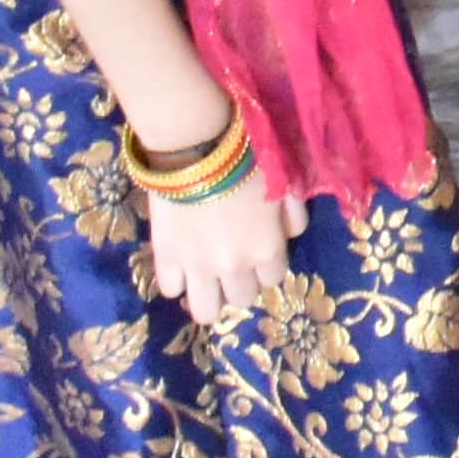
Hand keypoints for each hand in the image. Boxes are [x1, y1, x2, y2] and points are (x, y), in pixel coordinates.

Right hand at [140, 167, 304, 331]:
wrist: (196, 146)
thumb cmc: (246, 156)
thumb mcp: (283, 180)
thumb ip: (292, 212)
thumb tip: (291, 233)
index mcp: (267, 249)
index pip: (273, 278)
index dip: (266, 264)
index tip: (257, 250)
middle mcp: (235, 268)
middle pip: (242, 298)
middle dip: (239, 281)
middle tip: (231, 260)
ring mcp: (198, 268)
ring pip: (205, 311)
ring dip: (208, 295)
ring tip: (205, 277)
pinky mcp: (165, 259)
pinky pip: (170, 289)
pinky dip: (176, 280)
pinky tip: (179, 263)